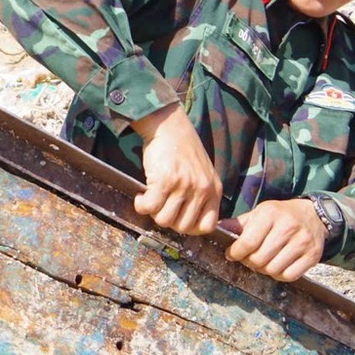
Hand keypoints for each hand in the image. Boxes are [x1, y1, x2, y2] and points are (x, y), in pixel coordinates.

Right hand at [130, 107, 221, 235]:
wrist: (169, 126)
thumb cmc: (182, 150)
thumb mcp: (202, 174)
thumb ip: (200, 196)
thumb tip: (185, 223)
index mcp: (214, 190)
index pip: (207, 226)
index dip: (189, 228)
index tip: (177, 219)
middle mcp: (201, 189)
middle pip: (181, 226)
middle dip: (167, 220)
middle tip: (160, 206)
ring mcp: (184, 185)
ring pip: (164, 219)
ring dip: (152, 212)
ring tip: (150, 198)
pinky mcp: (164, 180)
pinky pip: (149, 207)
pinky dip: (141, 205)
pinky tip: (141, 195)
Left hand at [227, 199, 326, 281]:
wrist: (314, 215)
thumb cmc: (280, 215)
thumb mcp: (259, 213)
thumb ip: (238, 224)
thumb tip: (215, 230)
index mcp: (270, 214)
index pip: (248, 242)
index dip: (236, 253)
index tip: (231, 254)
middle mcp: (288, 227)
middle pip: (259, 259)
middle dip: (249, 262)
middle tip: (249, 258)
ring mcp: (302, 242)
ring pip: (273, 269)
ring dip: (264, 270)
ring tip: (263, 261)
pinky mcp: (313, 255)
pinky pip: (289, 276)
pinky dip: (279, 275)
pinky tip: (278, 265)